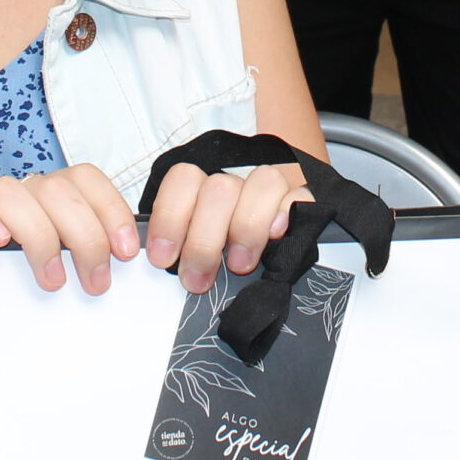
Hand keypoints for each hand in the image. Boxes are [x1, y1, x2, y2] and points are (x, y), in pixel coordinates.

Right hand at [0, 164, 141, 293]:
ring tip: (52, 278)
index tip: (126, 250)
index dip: (111, 210)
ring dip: (38, 236)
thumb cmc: (24, 278)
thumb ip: (90, 257)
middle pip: (56, 190)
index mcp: (51, 195)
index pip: (85, 179)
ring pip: (10, 192)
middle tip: (96, 280)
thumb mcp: (67, 266)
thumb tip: (126, 262)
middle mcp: (20, 191)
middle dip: (84, 236)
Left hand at [142, 161, 310, 295]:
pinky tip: (277, 233)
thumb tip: (159, 263)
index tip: (163, 257)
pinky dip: (287, 211)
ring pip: (263, 182)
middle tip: (197, 279)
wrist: (261, 259)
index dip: (170, 217)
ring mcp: (268, 192)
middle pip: (219, 189)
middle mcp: (234, 186)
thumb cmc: (215, 262)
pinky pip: (300, 194)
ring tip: (239, 265)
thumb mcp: (187, 257)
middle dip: (204, 240)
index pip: (183, 180)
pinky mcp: (300, 202)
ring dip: (248, 227)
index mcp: (200, 191)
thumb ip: (175, 252)